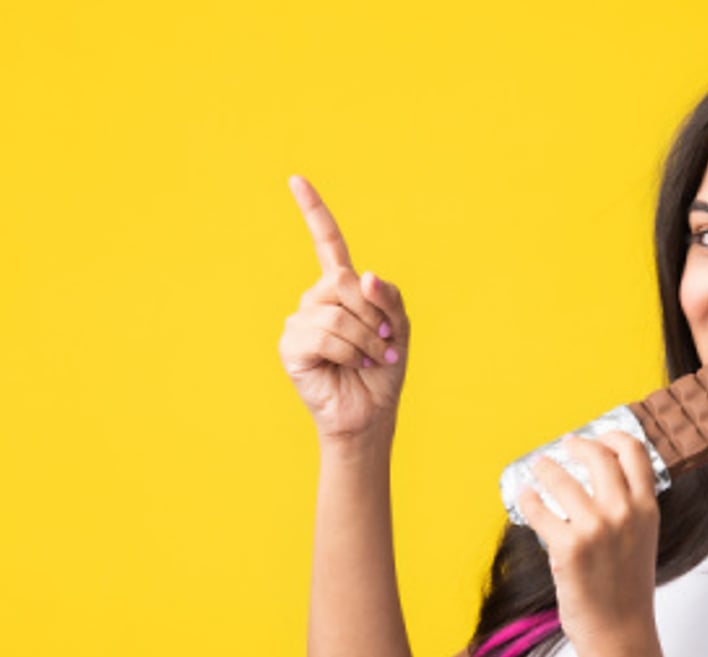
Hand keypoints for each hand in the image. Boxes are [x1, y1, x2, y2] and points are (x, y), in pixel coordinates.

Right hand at [278, 175, 409, 440]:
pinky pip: (324, 335)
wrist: (371, 412)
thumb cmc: (384, 368)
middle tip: (384, 342)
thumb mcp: (400, 328)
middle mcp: (316, 299)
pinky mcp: (291, 346)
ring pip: (338, 312)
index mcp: (342, 288)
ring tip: (369, 358)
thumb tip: (366, 276)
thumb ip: (389, 298)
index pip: (326, 243)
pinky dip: (348, 352)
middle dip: (374, 314)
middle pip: (345, 283)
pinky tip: (350, 365)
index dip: (313, 211)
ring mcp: (300, 321)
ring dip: (366, 339)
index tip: (296, 179)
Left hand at [519, 432, 661, 653]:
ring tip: (539, 468)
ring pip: (562, 479)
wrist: (620, 630)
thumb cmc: (627, 588)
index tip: (599, 436)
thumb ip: (629, 509)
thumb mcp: (642, 539)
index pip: (634, 452)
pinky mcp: (567, 546)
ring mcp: (595, 528)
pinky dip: (528, 500)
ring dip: (545, 469)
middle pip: (598, 456)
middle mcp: (624, 513)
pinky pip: (539, 510)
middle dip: (577, 445)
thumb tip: (601, 480)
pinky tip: (525, 497)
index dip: (613, 436)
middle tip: (565, 445)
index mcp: (646, 509)